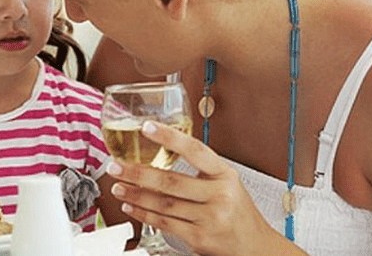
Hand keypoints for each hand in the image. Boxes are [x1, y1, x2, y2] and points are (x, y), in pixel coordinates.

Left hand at [106, 121, 303, 255]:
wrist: (255, 246)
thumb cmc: (236, 210)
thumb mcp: (226, 182)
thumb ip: (201, 168)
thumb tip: (164, 147)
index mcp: (225, 174)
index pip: (195, 150)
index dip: (170, 137)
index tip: (147, 127)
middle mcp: (220, 195)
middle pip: (171, 181)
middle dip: (137, 172)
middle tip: (115, 165)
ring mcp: (210, 218)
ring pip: (163, 204)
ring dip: (135, 194)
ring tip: (117, 186)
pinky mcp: (200, 237)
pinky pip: (164, 223)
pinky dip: (143, 214)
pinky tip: (131, 205)